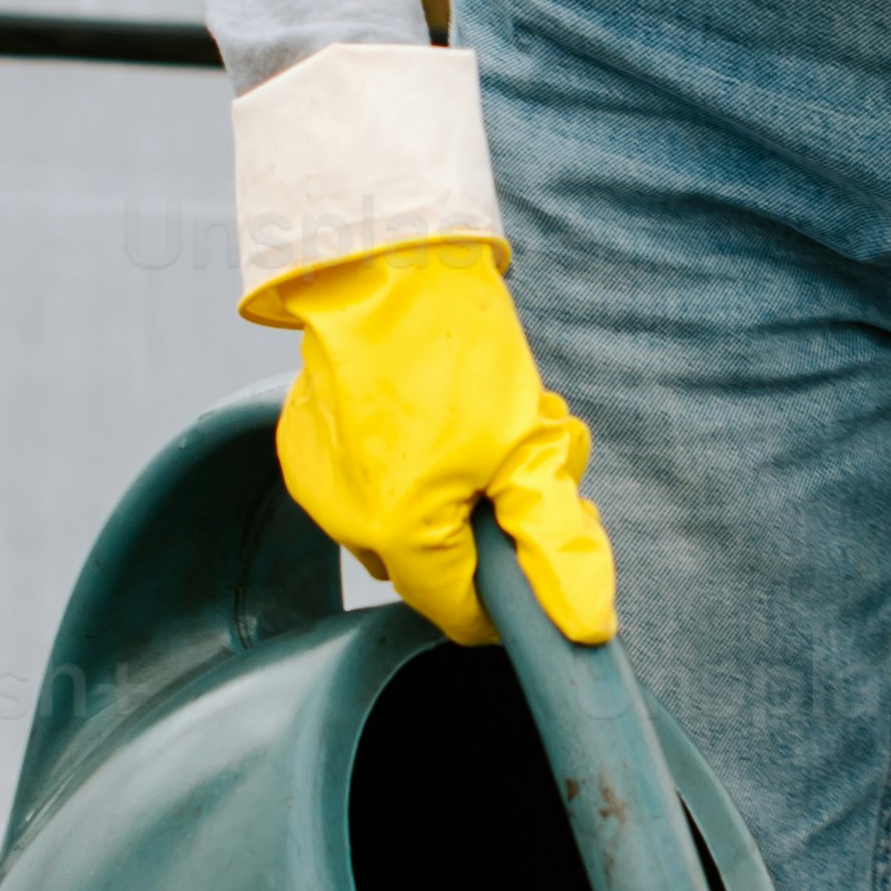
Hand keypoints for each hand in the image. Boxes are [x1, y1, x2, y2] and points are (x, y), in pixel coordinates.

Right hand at [250, 238, 616, 645]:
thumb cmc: (457, 351)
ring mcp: (318, 486)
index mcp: (400, 539)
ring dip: (454, 490)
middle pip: (440, 564)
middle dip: (492, 523)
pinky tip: (436, 411)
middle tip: (529, 453)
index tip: (546, 530)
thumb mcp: (529, 449)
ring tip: (485, 422)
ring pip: (407, 523)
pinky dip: (411, 463)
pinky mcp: (304, 448)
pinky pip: (371, 484)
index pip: (465, 615)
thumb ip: (556, 544)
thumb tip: (586, 627)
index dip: (517, 586)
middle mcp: (345, 525)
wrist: (385, 262)